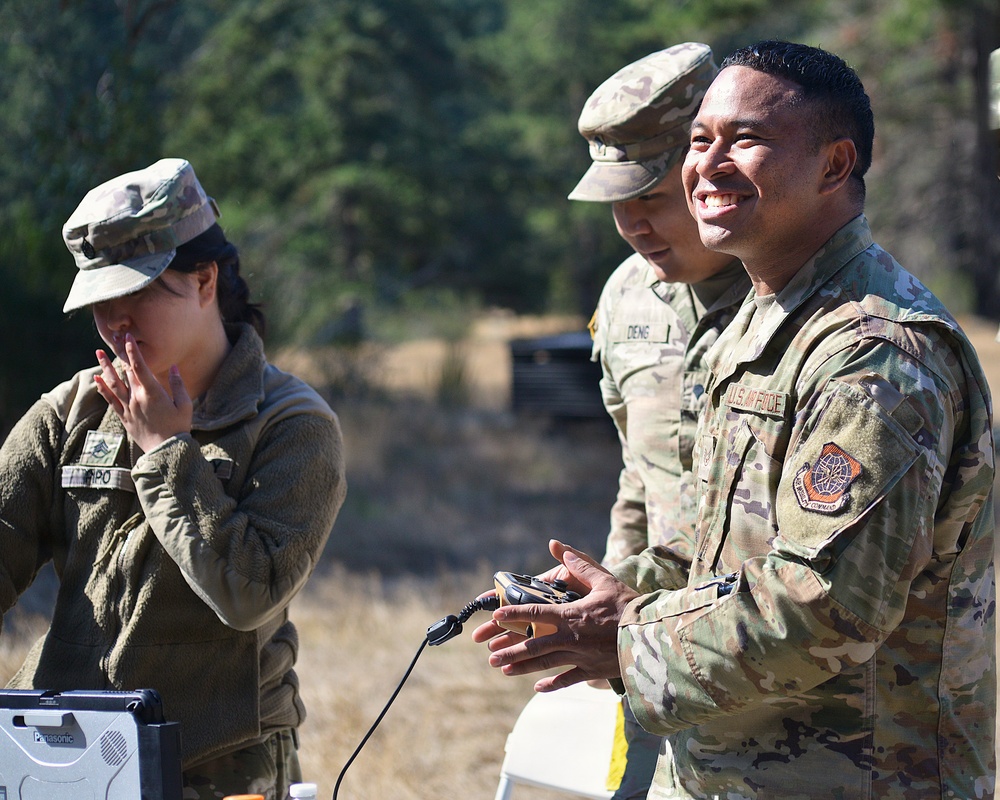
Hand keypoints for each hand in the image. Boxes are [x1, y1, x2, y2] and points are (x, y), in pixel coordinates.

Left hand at [94, 333, 192, 452]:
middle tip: (114, 337)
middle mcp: (137, 398)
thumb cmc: (179, 427)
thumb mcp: (185, 404)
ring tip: (97, 353)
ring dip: (105, 367)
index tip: (127, 337)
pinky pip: (110, 401)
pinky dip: (102, 388)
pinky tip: (96, 379)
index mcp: (153, 393)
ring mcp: (128, 408)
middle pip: (125, 371)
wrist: (166, 451)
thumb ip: (178, 384)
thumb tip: (173, 366)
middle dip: (119, 353)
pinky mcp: (125, 417)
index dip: (132, 351)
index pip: (139, 367)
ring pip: (113, 384)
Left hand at [475, 539, 638, 691]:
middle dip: (510, 649)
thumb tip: (558, 548)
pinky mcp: (592, 671)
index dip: (514, 613)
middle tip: (490, 655)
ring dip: (522, 667)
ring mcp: (580, 657)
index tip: (496, 616)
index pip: (535, 612)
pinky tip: (537, 688)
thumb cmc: (629, 606)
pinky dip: (552, 684)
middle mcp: (570, 638)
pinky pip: (568, 680)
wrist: (652, 637)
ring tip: (503, 669)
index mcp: (571, 615)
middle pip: (533, 645)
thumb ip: (579, 565)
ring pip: (545, 664)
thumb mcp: (604, 580)